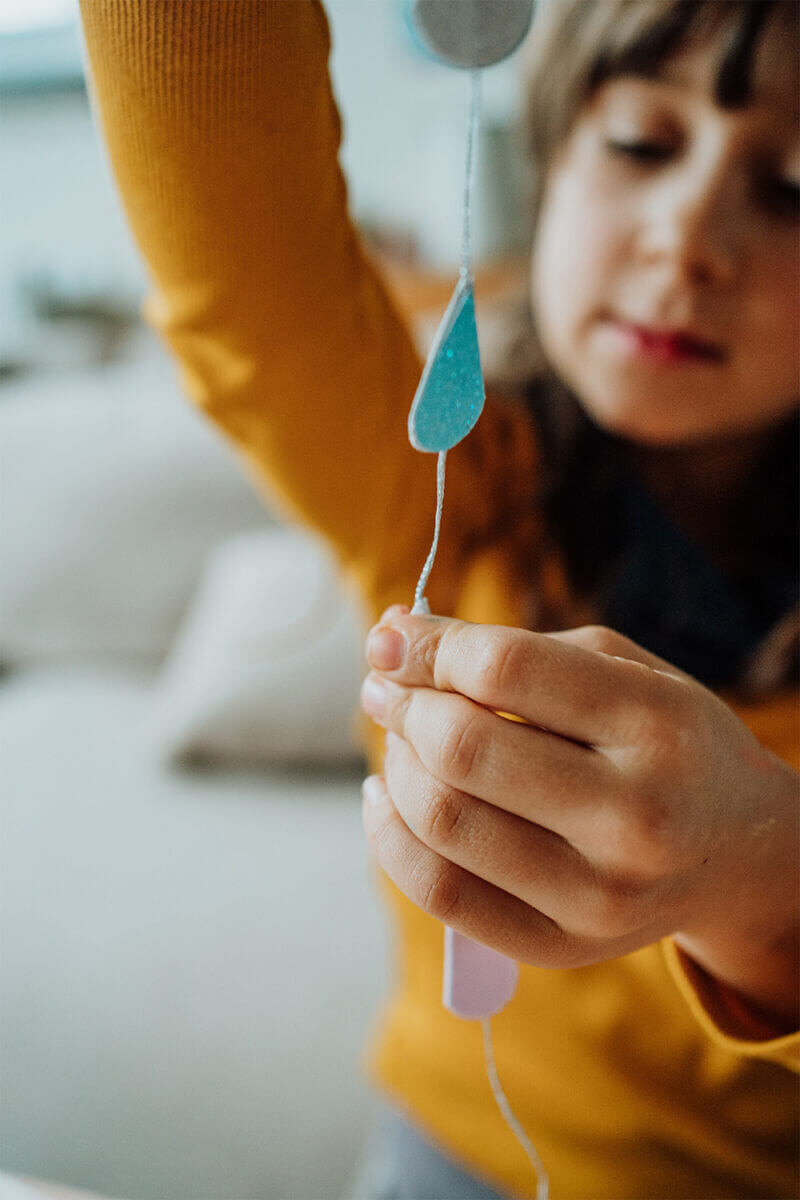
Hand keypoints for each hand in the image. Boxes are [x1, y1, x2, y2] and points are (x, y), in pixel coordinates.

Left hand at [360, 605, 799, 1024]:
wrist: (737, 848)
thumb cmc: (664, 739)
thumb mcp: (618, 668)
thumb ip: (510, 647)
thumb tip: (390, 635)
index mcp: (657, 725)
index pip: (505, 669)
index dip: (427, 647)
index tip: (392, 639)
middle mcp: (635, 817)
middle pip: (462, 750)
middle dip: (403, 707)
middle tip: (389, 691)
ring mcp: (601, 896)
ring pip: (441, 822)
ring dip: (394, 766)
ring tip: (401, 742)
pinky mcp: (564, 948)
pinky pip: (440, 894)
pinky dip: (389, 837)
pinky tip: (388, 799)